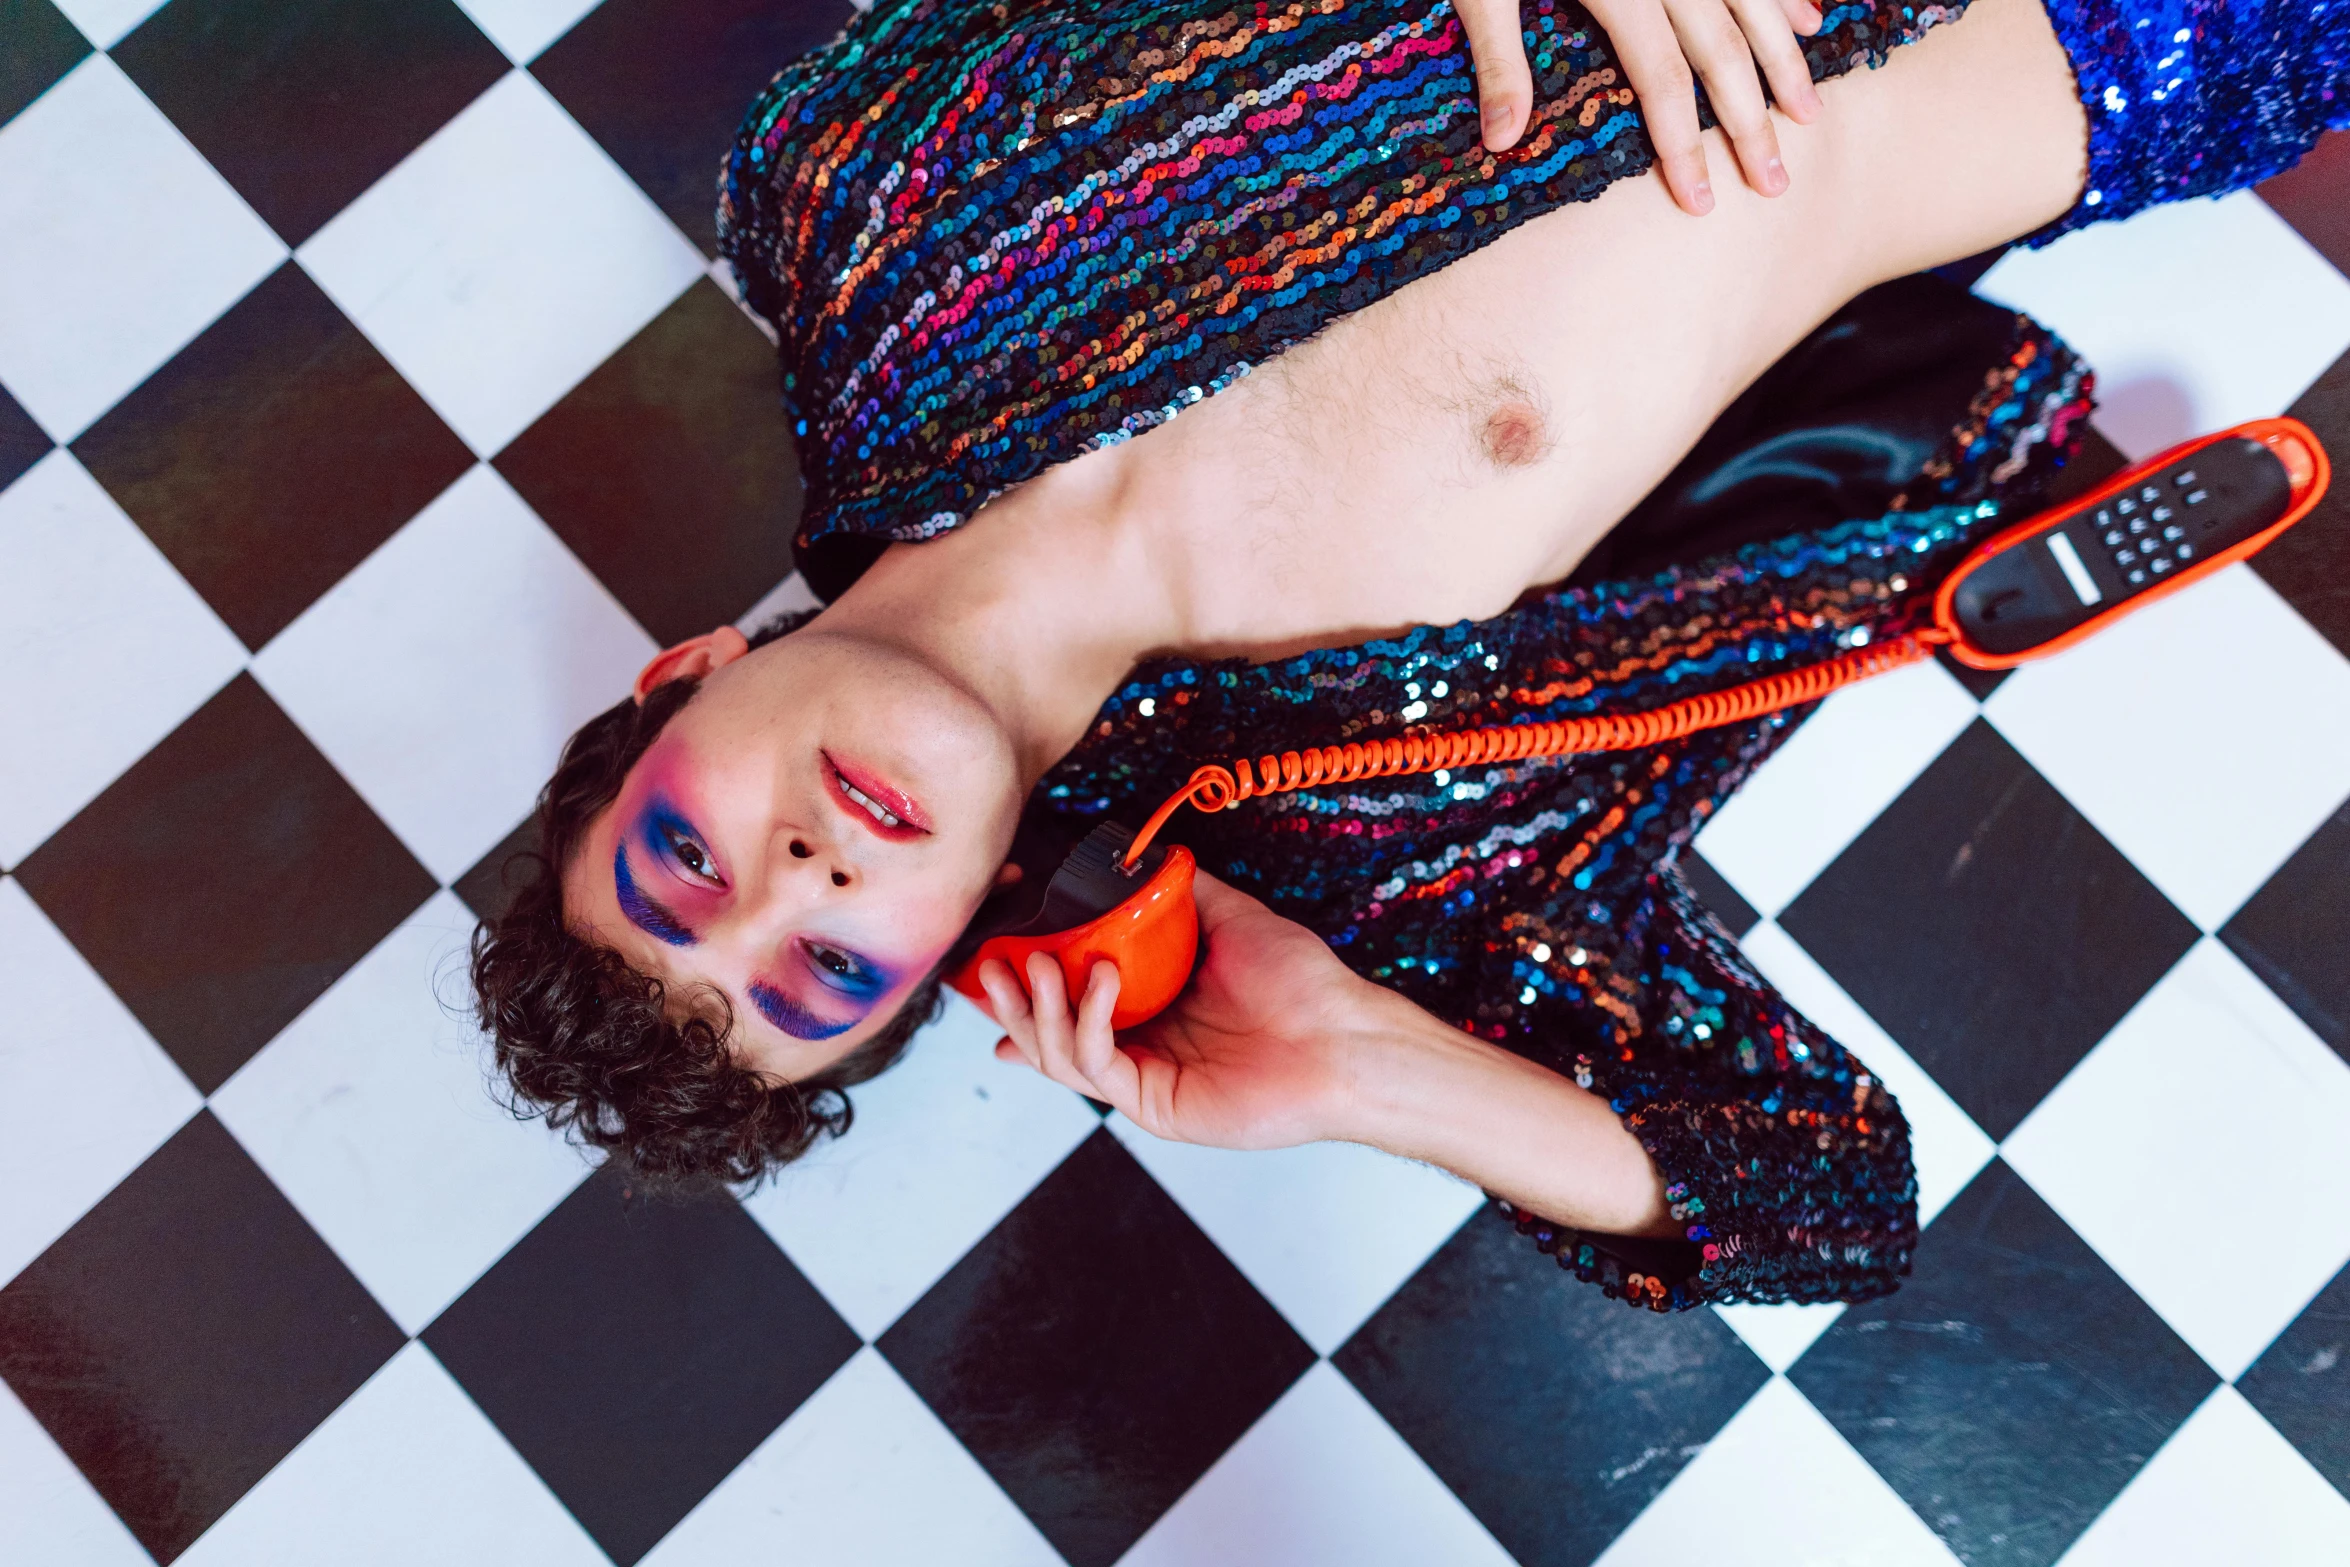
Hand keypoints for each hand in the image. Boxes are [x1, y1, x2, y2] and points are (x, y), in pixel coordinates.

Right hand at [976, 871, 1388, 1150]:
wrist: (1344, 1036)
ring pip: (1058, 1054)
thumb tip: (1143, 854)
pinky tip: (1098, 981)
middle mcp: (1141, 1046)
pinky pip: (1096, 1066)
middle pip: (1048, 1032)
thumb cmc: (1303, 984)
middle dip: (1010, 1001)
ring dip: (1039, 1009)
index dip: (1024, 981)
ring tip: (1040, 964)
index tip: (993, 953)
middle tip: (989, 966)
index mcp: (1150, 1008)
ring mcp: (1145, 1079)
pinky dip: (1085, 1023)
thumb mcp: (1231, 917)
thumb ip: (1183, 890)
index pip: (1068, 998)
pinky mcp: (1156, 1105)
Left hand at [1456, 0, 1826, 213]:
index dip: (1684, 145)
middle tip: (1776, 182)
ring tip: (1810, 114)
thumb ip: (1499, 57)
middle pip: (1723, 52)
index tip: (1700, 201)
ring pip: (1753, 4)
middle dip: (1752, 122)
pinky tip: (1812, 22)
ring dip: (1786, 62)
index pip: (1663, 81)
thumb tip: (1502, 141)